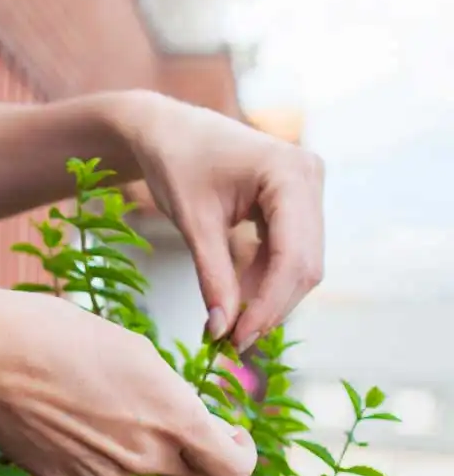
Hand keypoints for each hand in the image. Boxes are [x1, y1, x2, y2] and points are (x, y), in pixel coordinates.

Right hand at [0, 285, 256, 475]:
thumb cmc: (57, 335)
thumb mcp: (134, 350)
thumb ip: (171, 396)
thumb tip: (184, 422)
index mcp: (172, 416)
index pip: (235, 470)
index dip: (239, 455)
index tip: (229, 436)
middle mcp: (145, 456)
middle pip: (192, 475)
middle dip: (188, 450)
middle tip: (158, 416)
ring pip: (137, 469)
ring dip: (128, 445)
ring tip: (86, 400)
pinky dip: (91, 455)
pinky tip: (61, 419)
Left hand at [116, 92, 324, 352]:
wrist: (164, 130)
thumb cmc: (174, 164)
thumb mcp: (193, 224)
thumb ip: (213, 277)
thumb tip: (223, 330)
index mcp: (291, 173)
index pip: (293, 256)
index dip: (269, 306)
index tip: (237, 341)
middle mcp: (310, 178)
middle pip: (304, 265)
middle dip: (270, 307)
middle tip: (232, 345)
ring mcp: (306, 190)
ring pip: (299, 264)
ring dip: (267, 299)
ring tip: (228, 327)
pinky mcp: (293, 202)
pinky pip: (287, 252)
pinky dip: (262, 281)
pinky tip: (235, 303)